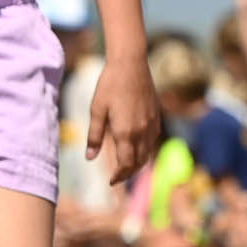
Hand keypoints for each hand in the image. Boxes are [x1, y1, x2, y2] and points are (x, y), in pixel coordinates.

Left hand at [85, 55, 163, 189]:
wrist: (131, 64)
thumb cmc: (109, 85)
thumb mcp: (96, 110)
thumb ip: (94, 136)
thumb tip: (90, 158)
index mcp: (125, 132)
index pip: (125, 164)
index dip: (119, 176)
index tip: (111, 182)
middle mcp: (142, 131)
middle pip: (139, 162)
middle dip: (128, 173)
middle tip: (117, 178)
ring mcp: (152, 124)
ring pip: (148, 153)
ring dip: (138, 163)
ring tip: (126, 165)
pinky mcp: (157, 116)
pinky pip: (153, 140)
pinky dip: (146, 150)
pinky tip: (136, 146)